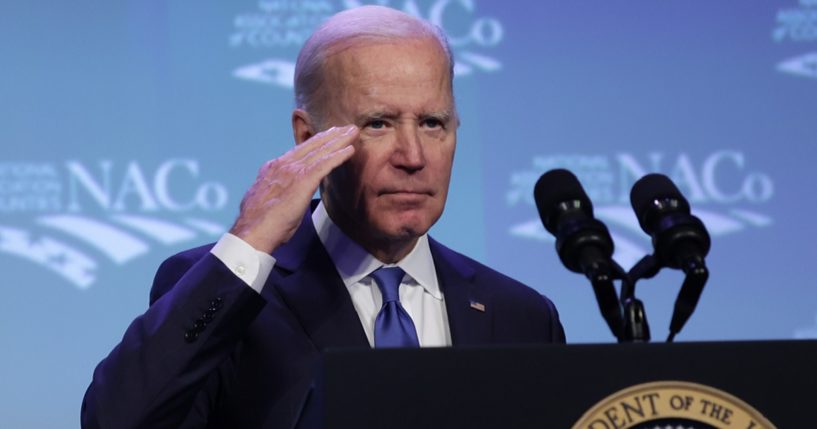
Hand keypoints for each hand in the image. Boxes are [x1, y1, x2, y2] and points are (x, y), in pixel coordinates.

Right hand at [229, 125, 357, 253]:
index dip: (315, 142)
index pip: (298, 151)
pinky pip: (324, 165)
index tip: (328, 135)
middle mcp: (282, 165)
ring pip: (320, 151)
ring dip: (339, 141)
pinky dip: (338, 157)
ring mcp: (292, 171)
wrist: (252, 231)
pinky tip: (350, 150)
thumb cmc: (258, 223)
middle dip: (330, 135)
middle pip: (312, 146)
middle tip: (346, 128)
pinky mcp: (302, 181)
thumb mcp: (266, 200)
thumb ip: (275, 191)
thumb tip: (279, 194)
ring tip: (353, 132)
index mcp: (273, 168)